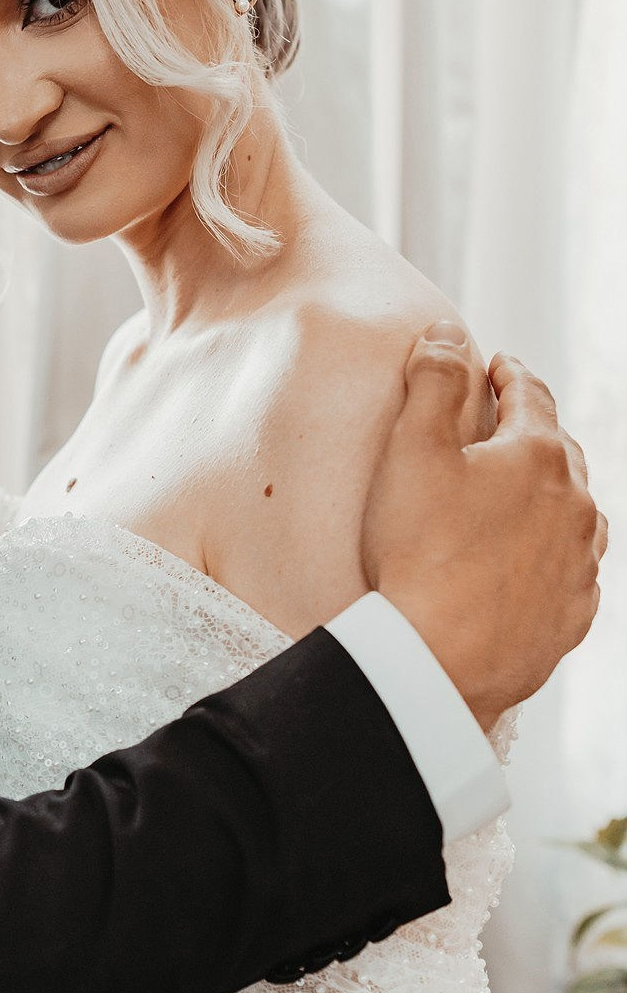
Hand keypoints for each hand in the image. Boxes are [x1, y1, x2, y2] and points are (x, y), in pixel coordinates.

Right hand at [361, 324, 606, 730]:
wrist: (439, 660)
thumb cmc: (420, 552)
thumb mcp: (412, 450)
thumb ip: (434, 381)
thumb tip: (449, 332)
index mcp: (539, 456)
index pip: (529, 394)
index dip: (506, 374)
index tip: (492, 367)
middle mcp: (576, 506)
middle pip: (560, 451)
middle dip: (532, 432)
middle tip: (501, 426)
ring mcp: (580, 564)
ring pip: (577, 512)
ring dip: (551, 495)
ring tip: (521, 496)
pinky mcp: (572, 615)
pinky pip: (573, 570)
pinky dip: (554, 554)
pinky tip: (529, 562)